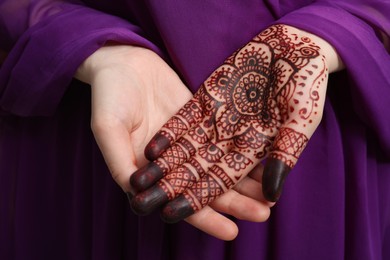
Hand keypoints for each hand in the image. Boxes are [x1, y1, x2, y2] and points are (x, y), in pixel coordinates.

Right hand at [75, 45, 271, 239]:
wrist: (124, 62)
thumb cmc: (109, 96)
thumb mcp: (108, 128)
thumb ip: (120, 161)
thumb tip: (135, 194)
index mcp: (151, 171)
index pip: (181, 201)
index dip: (205, 218)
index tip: (231, 231)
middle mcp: (174, 161)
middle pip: (208, 188)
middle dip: (236, 203)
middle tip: (264, 214)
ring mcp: (190, 141)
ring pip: (220, 166)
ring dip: (245, 181)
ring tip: (272, 194)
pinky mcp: (201, 120)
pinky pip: (225, 139)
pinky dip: (243, 149)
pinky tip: (263, 158)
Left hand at [130, 24, 341, 222]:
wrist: (294, 49)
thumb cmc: (306, 86)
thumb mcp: (302, 121)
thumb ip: (285, 155)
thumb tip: (271, 194)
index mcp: (254, 152)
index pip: (222, 182)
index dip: (197, 199)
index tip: (173, 213)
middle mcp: (231, 140)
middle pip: (197, 169)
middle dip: (172, 187)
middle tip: (146, 204)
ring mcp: (217, 120)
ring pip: (186, 148)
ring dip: (164, 164)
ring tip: (141, 180)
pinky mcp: (207, 100)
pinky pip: (184, 120)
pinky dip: (169, 134)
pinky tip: (152, 147)